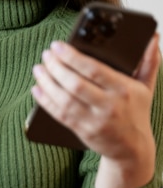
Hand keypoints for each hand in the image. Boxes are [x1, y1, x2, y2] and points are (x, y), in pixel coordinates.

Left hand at [31, 34, 160, 187]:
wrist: (132, 149)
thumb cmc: (136, 112)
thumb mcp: (145, 87)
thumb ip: (148, 62)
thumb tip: (153, 39)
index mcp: (123, 89)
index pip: (93, 69)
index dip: (72, 57)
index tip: (58, 45)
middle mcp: (109, 105)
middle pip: (75, 84)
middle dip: (56, 67)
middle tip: (46, 55)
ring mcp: (94, 120)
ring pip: (64, 99)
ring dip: (47, 82)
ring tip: (39, 68)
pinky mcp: (82, 131)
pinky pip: (59, 114)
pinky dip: (45, 101)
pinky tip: (37, 89)